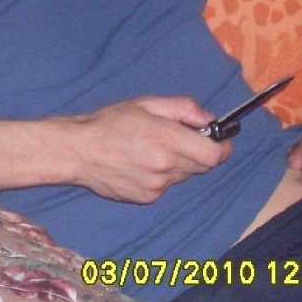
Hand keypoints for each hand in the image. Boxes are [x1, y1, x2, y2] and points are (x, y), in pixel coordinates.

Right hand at [71, 95, 232, 203]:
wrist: (79, 151)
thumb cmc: (111, 122)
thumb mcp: (147, 103)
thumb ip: (184, 108)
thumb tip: (210, 119)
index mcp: (167, 139)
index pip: (215, 154)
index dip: (222, 146)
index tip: (218, 138)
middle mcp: (165, 167)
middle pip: (203, 165)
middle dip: (198, 150)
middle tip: (178, 137)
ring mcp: (157, 187)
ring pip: (184, 175)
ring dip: (179, 162)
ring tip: (153, 148)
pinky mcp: (147, 198)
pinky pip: (167, 185)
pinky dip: (163, 174)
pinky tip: (141, 162)